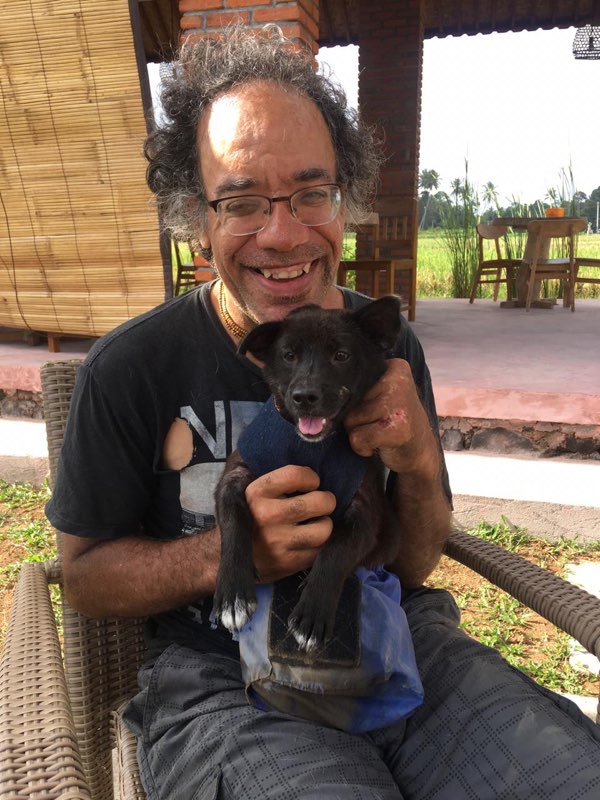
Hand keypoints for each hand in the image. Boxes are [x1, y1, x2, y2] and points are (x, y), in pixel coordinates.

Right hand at [245, 465, 334, 582]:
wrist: (229, 556)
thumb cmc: (250, 517)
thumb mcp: (254, 492)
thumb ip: (278, 479)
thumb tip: (312, 462)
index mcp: (257, 493)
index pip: (296, 475)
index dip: (311, 478)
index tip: (311, 483)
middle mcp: (267, 515)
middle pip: (320, 502)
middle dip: (325, 501)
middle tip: (320, 504)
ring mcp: (278, 541)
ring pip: (325, 528)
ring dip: (324, 525)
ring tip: (315, 523)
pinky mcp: (289, 562)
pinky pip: (320, 549)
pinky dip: (319, 544)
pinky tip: (308, 540)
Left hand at [344, 359, 440, 480]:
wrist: (420, 450)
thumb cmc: (392, 420)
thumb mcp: (380, 394)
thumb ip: (358, 390)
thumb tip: (318, 407)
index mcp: (394, 367)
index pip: (351, 381)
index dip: (352, 400)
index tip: (370, 407)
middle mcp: (398, 380)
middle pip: (348, 400)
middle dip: (355, 418)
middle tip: (377, 422)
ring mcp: (398, 404)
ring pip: (350, 420)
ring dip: (358, 433)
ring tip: (379, 432)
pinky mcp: (396, 428)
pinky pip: (357, 438)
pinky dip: (362, 447)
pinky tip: (379, 444)